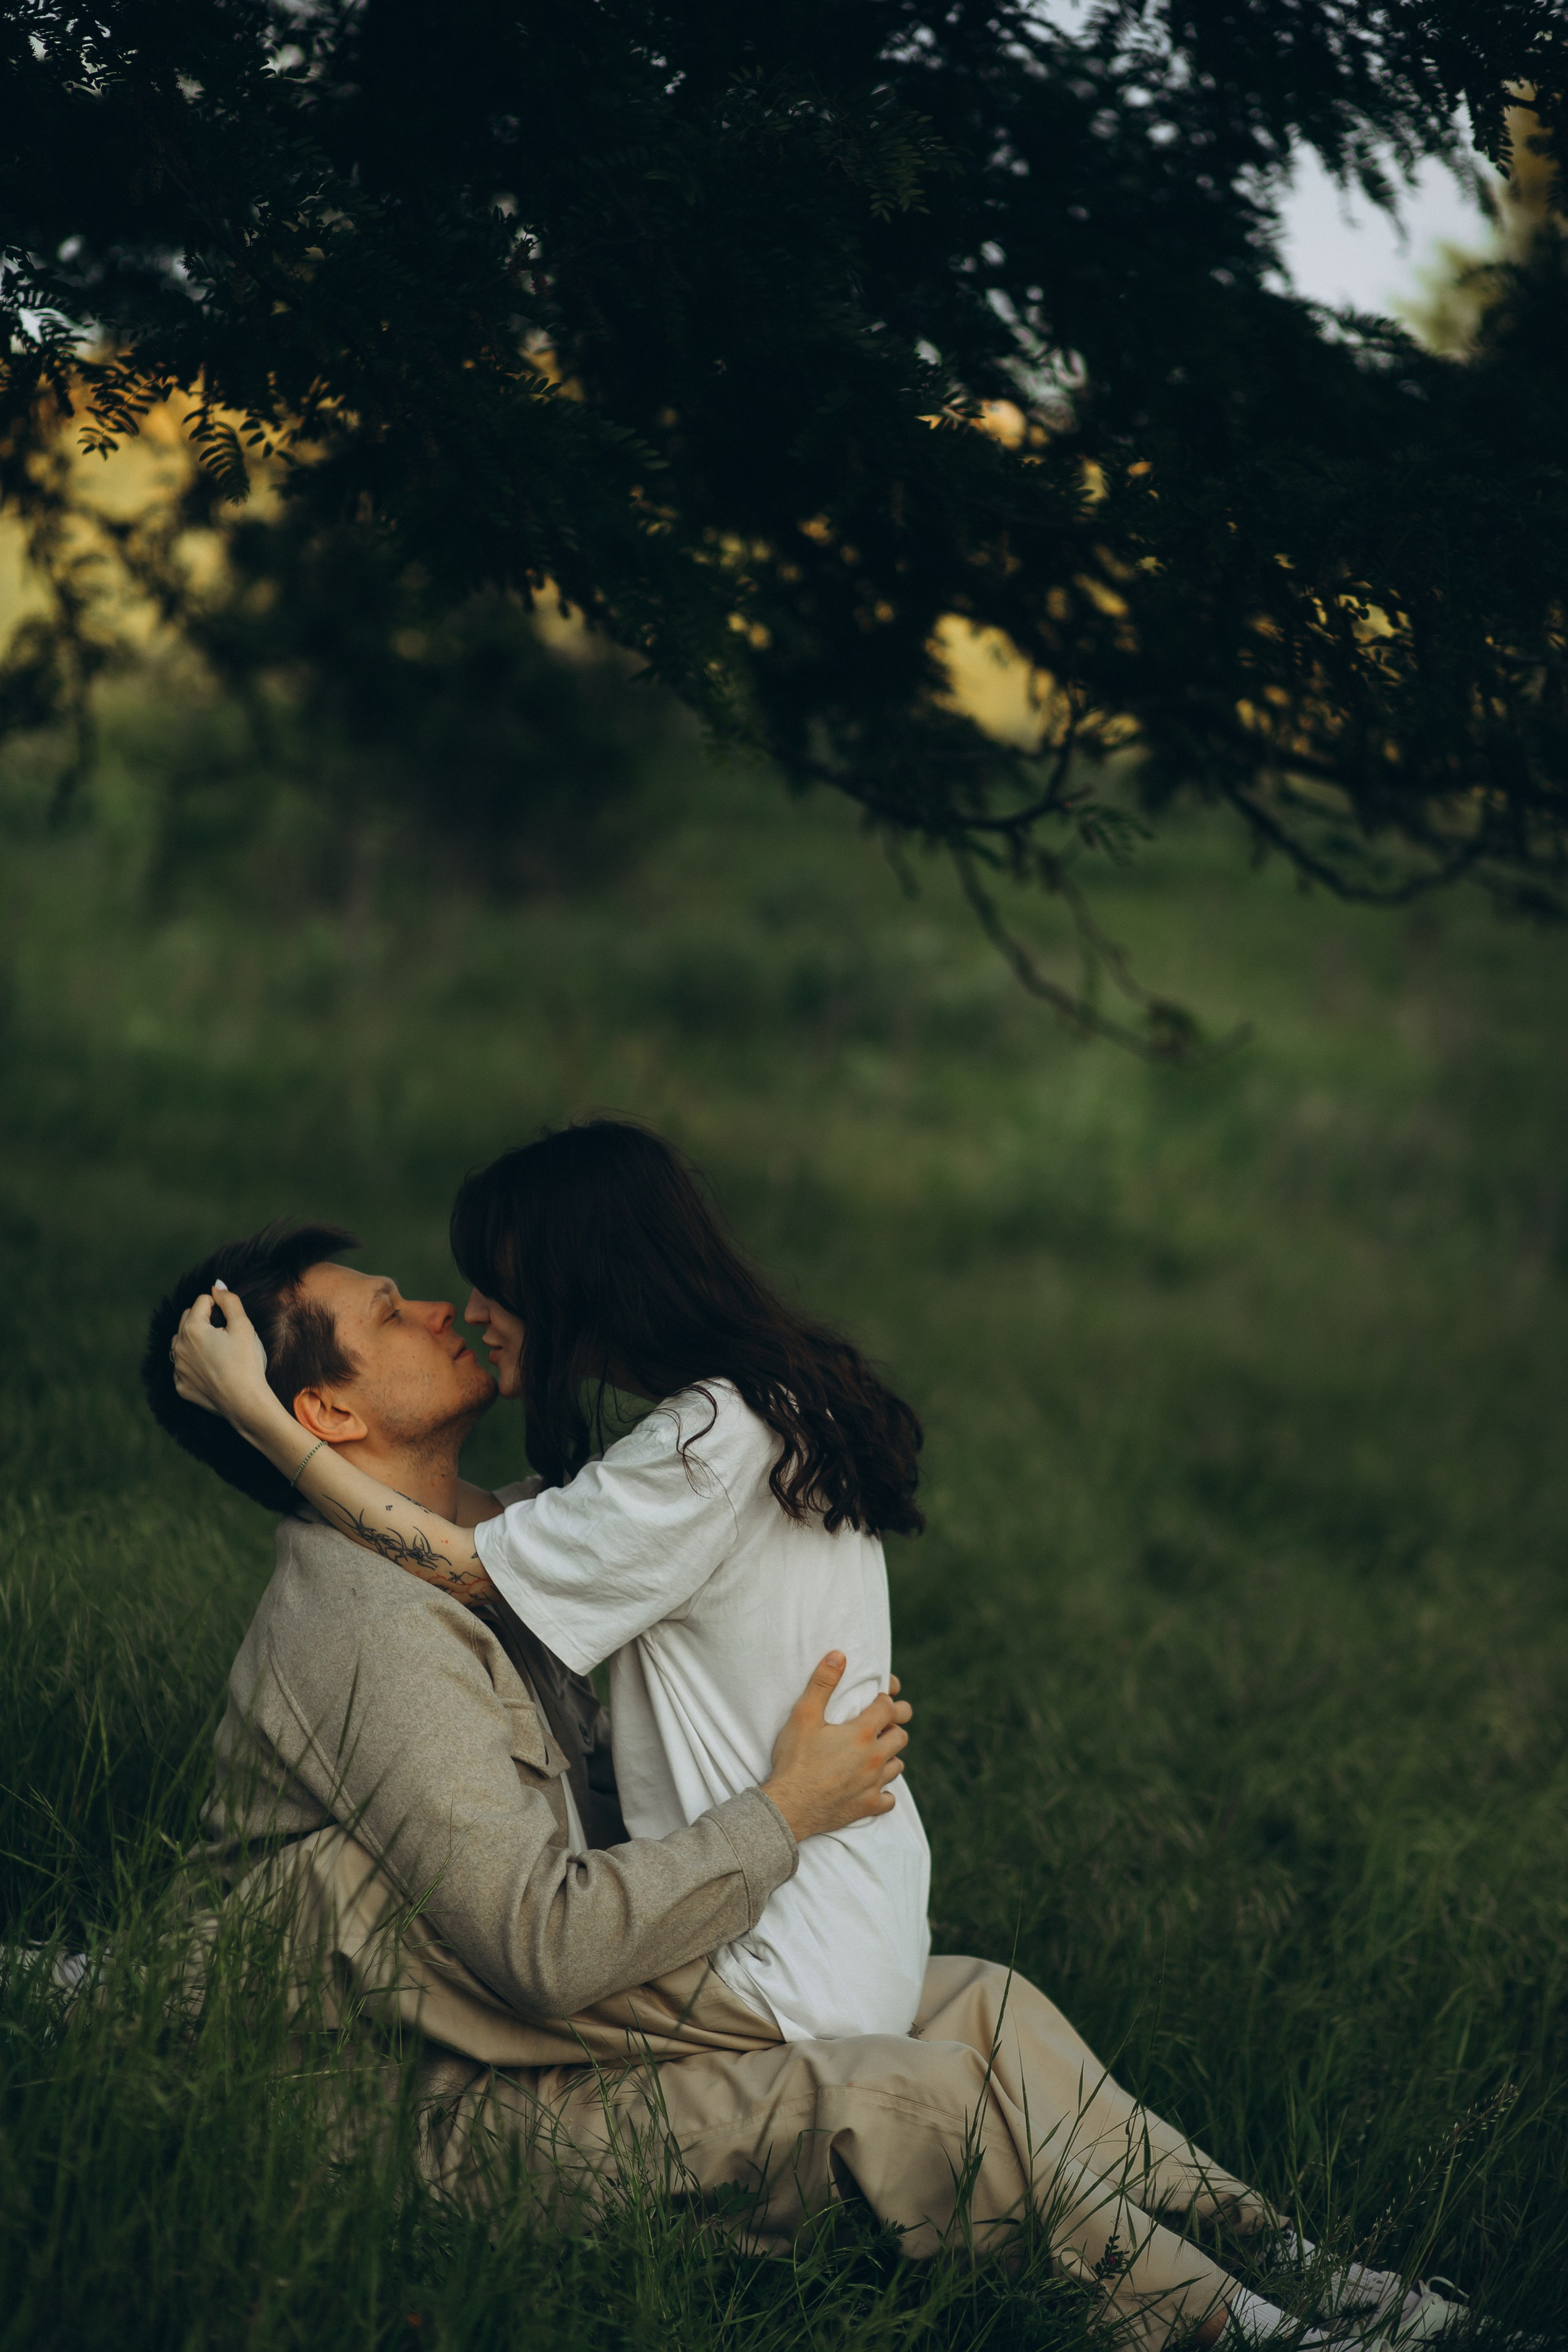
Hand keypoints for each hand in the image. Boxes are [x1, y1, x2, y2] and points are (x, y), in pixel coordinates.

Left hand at [171, 1285, 275, 1435]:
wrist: (245, 1403)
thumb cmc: (246, 1363)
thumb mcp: (243, 1326)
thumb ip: (229, 1301)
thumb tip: (216, 1284)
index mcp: (192, 1328)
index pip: (202, 1301)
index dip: (220, 1306)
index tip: (232, 1321)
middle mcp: (179, 1347)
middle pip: (187, 1319)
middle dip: (204, 1319)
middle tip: (226, 1333)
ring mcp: (178, 1369)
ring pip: (181, 1343)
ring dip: (194, 1340)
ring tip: (216, 1350)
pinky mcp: (181, 1386)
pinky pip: (183, 1367)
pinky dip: (193, 1364)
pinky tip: (211, 1370)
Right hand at [760, 1656, 911, 1843]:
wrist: (788, 1807)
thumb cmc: (794, 1760)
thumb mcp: (803, 1716)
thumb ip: (823, 1683)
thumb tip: (839, 1655)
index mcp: (862, 1733)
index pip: (889, 1707)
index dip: (885, 1699)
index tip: (877, 1699)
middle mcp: (875, 1758)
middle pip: (901, 1736)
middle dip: (893, 1727)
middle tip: (879, 1724)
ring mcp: (873, 1785)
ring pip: (898, 1766)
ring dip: (890, 1756)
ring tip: (875, 1752)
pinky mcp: (867, 1807)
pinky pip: (889, 1798)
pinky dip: (884, 1791)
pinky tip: (872, 1786)